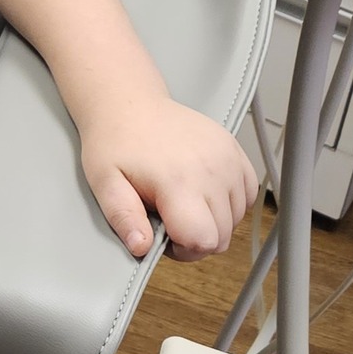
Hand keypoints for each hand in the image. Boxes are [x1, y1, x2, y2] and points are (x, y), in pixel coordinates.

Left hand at [81, 95, 258, 261]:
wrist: (130, 104)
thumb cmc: (115, 142)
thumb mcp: (105, 182)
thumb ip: (124, 218)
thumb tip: (141, 247)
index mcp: (179, 181)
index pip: (205, 240)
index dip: (184, 249)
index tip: (164, 235)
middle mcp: (212, 170)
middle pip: (222, 235)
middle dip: (195, 237)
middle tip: (167, 217)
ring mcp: (228, 159)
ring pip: (236, 219)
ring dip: (212, 220)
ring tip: (180, 200)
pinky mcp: (236, 151)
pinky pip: (247, 195)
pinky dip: (228, 202)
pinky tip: (201, 192)